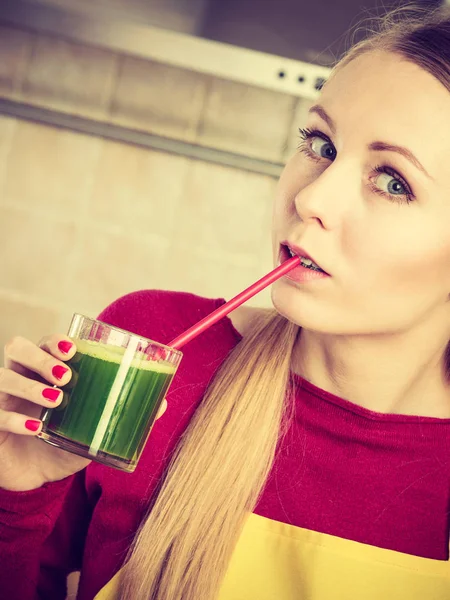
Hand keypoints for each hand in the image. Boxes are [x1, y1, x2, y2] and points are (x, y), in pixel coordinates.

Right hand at [0, 335, 167, 491]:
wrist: (32, 481)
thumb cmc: (62, 445)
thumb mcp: (93, 430)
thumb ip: (122, 415)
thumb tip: (163, 403)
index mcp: (43, 374)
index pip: (43, 343)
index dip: (55, 341)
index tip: (74, 349)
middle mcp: (19, 380)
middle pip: (17, 348)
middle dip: (41, 357)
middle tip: (66, 375)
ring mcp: (1, 400)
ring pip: (3, 376)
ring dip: (30, 385)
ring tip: (56, 400)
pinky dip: (14, 419)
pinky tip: (35, 429)